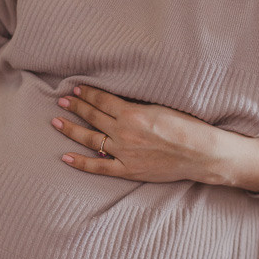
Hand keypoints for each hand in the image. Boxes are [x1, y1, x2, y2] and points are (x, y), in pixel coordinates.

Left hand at [51, 85, 228, 184]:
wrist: (201, 154)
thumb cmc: (187, 126)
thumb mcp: (160, 106)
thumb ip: (136, 105)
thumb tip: (117, 100)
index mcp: (132, 113)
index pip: (102, 100)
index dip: (87, 93)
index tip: (76, 88)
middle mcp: (124, 132)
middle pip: (92, 116)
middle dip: (75, 106)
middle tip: (61, 100)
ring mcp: (124, 152)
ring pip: (90, 139)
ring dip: (71, 129)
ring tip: (56, 121)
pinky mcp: (128, 170)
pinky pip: (98, 167)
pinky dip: (80, 162)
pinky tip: (65, 156)